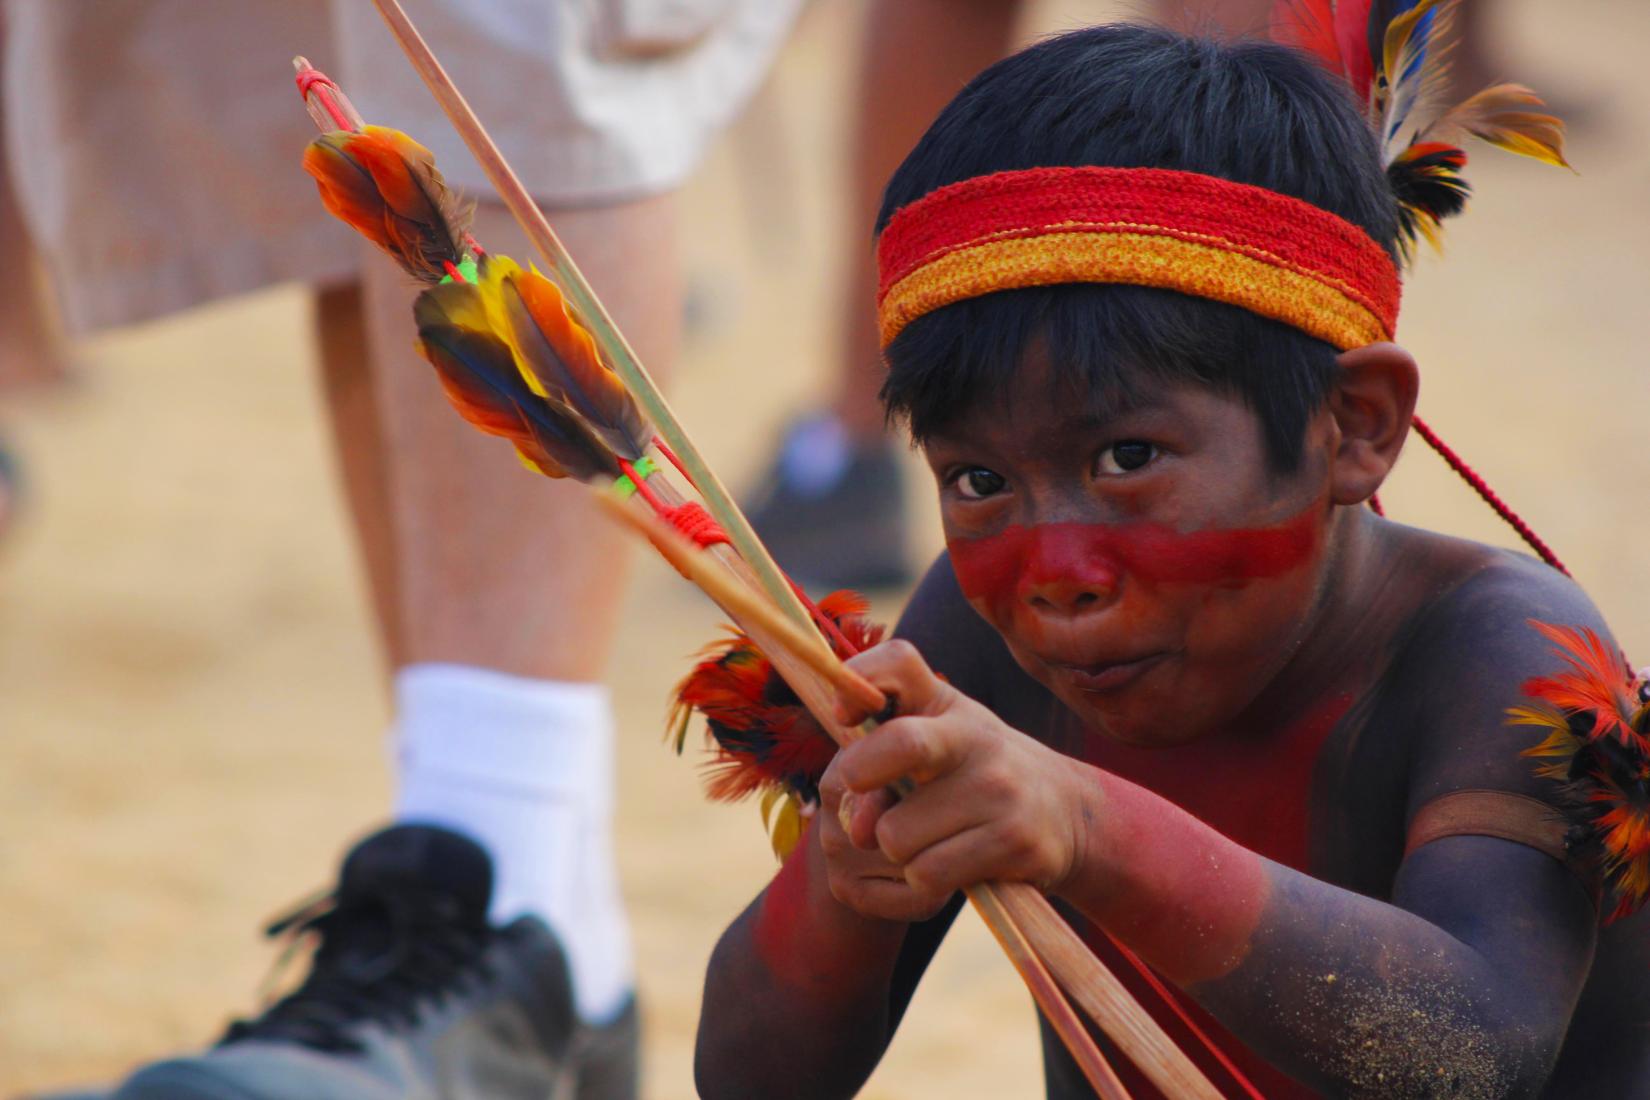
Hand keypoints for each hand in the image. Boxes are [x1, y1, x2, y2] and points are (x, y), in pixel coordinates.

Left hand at [818, 640, 1091, 921]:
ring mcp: (999, 789)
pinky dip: (923, 879)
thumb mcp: (936, 742)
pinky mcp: (1013, 841)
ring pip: (896, 834)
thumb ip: (878, 765)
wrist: (1065, 813)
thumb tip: (857, 827)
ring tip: (925, 840)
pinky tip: (948, 866)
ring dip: (896, 851)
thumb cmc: (975, 773)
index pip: (899, 662)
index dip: (859, 679)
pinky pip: (927, 874)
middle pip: (903, 742)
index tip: (843, 716)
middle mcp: (976, 737)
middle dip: (861, 776)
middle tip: (868, 799)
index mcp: (946, 705)